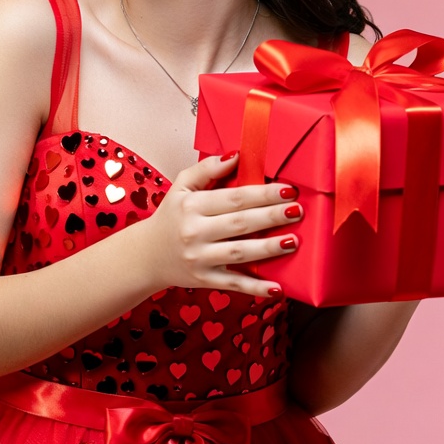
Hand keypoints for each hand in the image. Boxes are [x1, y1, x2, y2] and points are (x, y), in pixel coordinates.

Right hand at [141, 152, 300, 296]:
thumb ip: (207, 169)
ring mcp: (200, 259)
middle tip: (297, 210)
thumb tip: (236, 155)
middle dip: (271, 217)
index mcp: (191, 206)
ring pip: (239, 253)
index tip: (287, 189)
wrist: (146, 255)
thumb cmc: (170, 217)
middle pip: (239, 223)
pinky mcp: (205, 280)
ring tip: (294, 241)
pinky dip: (256, 289)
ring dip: (268, 248)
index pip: (232, 198)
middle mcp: (194, 233)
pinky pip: (234, 284)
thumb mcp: (181, 187)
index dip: (261, 194)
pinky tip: (278, 288)